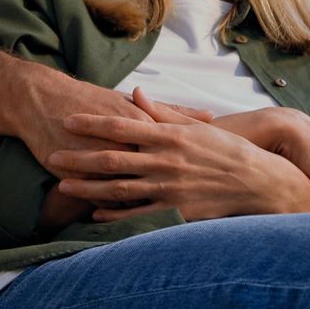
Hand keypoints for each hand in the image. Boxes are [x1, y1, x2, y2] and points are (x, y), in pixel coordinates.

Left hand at [46, 88, 309, 220]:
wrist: (257, 181)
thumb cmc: (225, 150)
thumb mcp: (195, 126)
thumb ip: (162, 112)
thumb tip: (136, 93)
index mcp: (169, 136)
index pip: (122, 126)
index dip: (92, 124)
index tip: (67, 121)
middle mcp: (166, 161)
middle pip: (113, 159)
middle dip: (79, 158)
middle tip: (52, 155)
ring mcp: (170, 188)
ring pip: (120, 189)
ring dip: (89, 188)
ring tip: (64, 185)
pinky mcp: (176, 211)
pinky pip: (138, 214)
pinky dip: (115, 214)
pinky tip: (95, 212)